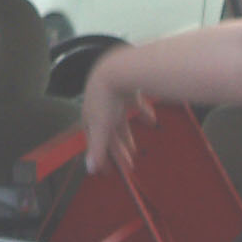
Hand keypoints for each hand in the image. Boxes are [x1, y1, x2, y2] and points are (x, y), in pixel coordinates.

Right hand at [79, 51, 153, 173]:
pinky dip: (143, 113)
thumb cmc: (105, 99)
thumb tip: (89, 170)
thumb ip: (97, 149)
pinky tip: (152, 121)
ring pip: (121, 121)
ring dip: (128, 135)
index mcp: (90, 117)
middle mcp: (100, 107)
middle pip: (109, 133)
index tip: (109, 172)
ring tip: (136, 149)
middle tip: (128, 166)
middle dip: (118, 149)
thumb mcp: (101, 127)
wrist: (118, 69)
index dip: (102, 156)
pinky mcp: (128, 87)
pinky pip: (136, 104)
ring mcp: (114, 96)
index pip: (95, 142)